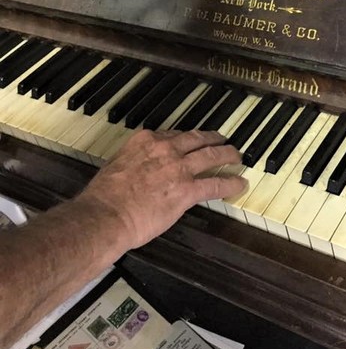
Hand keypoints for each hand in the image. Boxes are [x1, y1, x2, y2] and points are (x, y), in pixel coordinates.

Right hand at [77, 129, 245, 248]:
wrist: (106, 214)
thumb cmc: (104, 197)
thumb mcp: (116, 165)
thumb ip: (132, 162)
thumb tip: (137, 169)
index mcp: (146, 141)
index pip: (172, 134)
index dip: (184, 138)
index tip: (190, 140)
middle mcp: (166, 149)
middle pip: (196, 139)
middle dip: (212, 138)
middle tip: (222, 139)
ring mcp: (179, 168)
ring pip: (211, 155)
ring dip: (227, 154)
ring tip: (236, 156)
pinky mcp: (188, 190)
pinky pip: (215, 184)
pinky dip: (230, 183)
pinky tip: (239, 183)